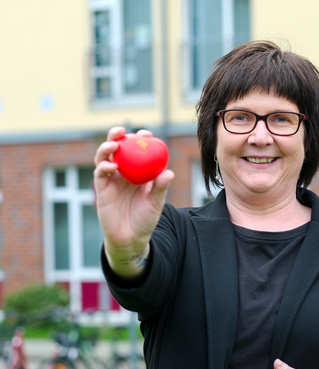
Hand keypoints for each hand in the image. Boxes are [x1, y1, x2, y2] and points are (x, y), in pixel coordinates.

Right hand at [94, 127, 173, 273]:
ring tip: (114, 144)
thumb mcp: (156, 203)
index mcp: (138, 173)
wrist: (131, 238)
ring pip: (104, 158)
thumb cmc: (146, 219)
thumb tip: (169, 173)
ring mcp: (111, 180)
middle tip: (122, 130)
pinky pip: (100, 174)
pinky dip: (104, 167)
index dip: (140, 140)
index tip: (147, 133)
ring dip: (106, 148)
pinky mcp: (102, 190)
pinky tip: (112, 167)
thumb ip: (160, 187)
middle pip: (117, 149)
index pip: (137, 152)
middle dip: (117, 136)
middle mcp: (123, 173)